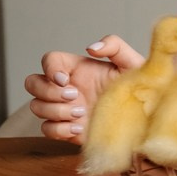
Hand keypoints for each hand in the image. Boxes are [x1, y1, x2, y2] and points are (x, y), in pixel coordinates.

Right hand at [23, 36, 143, 142]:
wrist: (145, 119)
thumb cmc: (139, 88)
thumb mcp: (132, 62)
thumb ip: (115, 45)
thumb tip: (91, 48)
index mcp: (78, 69)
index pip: (49, 60)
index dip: (50, 68)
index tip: (65, 79)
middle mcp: (67, 88)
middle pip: (32, 83)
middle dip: (47, 91)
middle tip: (75, 97)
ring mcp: (65, 109)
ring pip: (36, 107)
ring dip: (56, 111)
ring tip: (81, 113)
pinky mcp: (67, 130)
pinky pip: (47, 129)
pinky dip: (59, 129)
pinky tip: (80, 128)